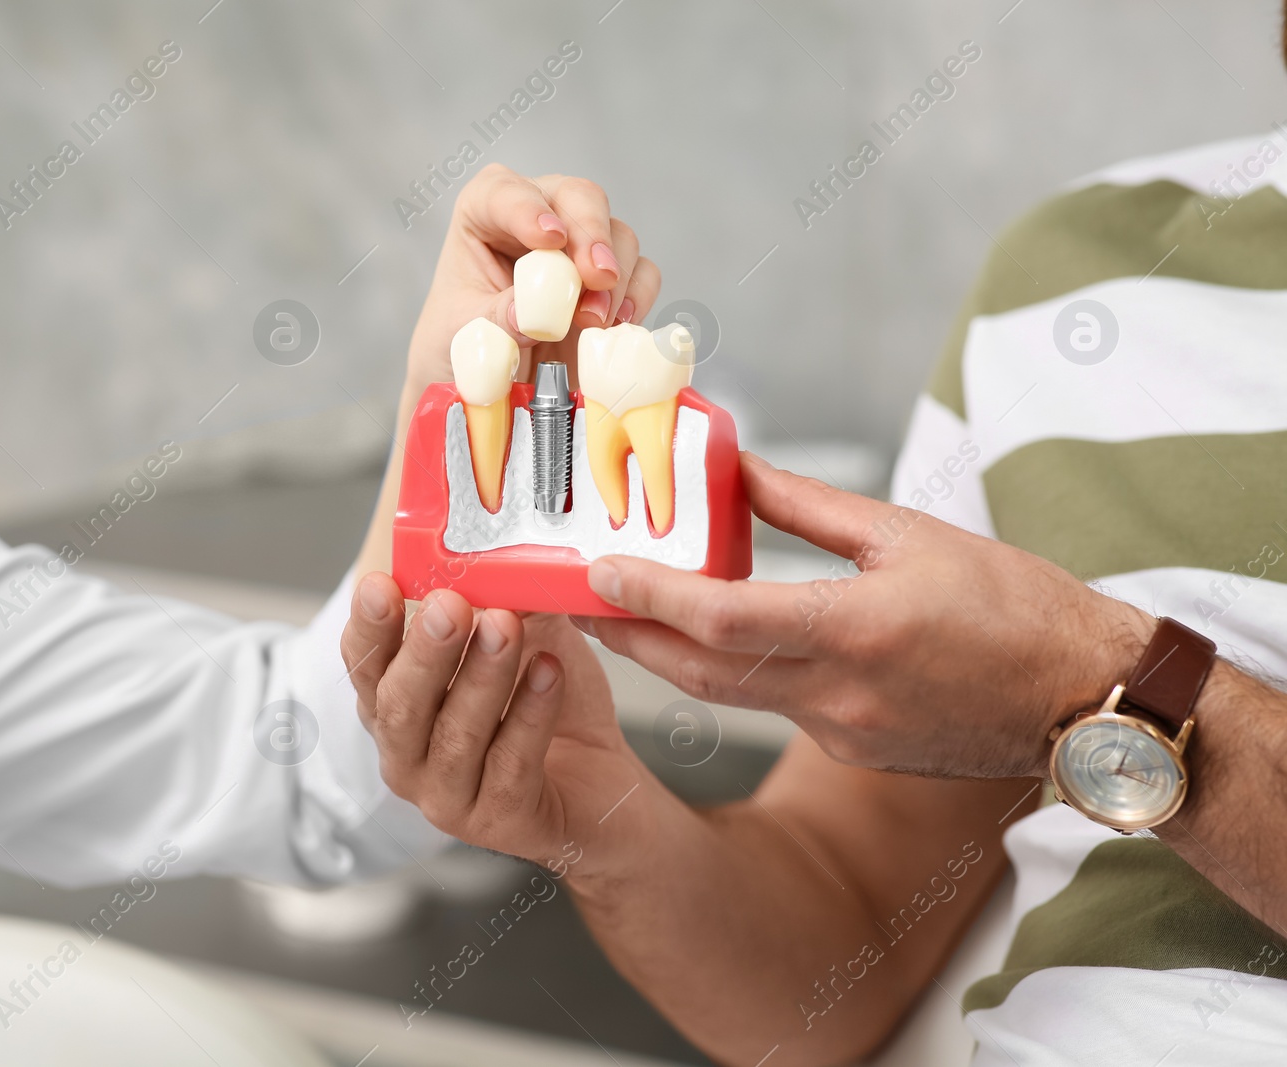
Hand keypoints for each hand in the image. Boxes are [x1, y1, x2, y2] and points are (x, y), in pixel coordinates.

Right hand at [341, 572, 664, 877]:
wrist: (603, 780)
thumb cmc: (547, 705)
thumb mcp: (523, 636)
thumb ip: (503, 599)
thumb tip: (499, 551)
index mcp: (397, 707)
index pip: (363, 666)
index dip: (368, 627)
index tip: (381, 584)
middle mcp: (408, 757)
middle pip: (400, 705)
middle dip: (424, 652)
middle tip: (448, 606)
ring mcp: (449, 798)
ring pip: (454, 737)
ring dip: (481, 678)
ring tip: (506, 628)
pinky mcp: (501, 823)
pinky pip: (511, 766)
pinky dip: (530, 715)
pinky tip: (549, 673)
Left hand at [405, 165, 660, 392]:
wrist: (484, 386)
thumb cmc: (460, 347)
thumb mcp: (462, 336)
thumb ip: (496, 319)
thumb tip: (532, 314)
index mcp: (484, 214)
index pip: (504, 191)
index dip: (528, 207)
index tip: (547, 237)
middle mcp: (538, 216)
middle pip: (578, 197)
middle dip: (591, 236)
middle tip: (596, 277)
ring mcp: (580, 246)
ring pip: (617, 234)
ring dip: (614, 276)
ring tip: (592, 321)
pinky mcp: (611, 281)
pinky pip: (643, 272)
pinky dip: (636, 296)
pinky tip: (617, 324)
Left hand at [580, 453, 1156, 778]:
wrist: (1083, 698)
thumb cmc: (1012, 605)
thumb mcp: (910, 533)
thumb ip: (808, 507)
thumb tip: (736, 471)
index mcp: (857, 630)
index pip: (721, 619)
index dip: (648, 595)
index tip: (596, 569)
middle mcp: (839, 695)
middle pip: (699, 671)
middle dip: (630, 634)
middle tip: (578, 597)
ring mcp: (842, 734)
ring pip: (729, 694)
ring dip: (671, 654)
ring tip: (625, 610)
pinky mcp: (851, 751)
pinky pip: (774, 707)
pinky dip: (733, 672)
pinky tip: (718, 638)